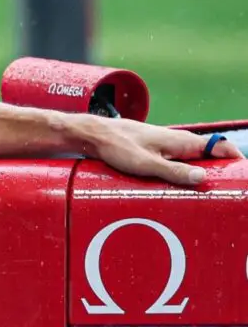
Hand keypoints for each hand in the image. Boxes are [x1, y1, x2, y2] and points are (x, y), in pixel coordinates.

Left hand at [90, 116, 240, 187]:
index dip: (236, 158)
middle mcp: (178, 141)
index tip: (244, 176)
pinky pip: (181, 162)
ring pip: (196, 158)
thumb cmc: (118, 147)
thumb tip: (203, 177)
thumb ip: (173, 171)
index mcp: (181, 141)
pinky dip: (190, 172)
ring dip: (207, 171)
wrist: (94, 134)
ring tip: (215, 192)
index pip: (220, 146)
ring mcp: (167, 146)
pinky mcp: (157, 151)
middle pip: (211, 154)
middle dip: (224, 169)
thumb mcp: (146, 164)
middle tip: (231, 190)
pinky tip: (186, 186)